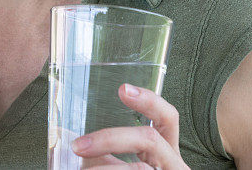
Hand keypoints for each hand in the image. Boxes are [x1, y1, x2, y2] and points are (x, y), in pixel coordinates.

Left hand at [70, 83, 188, 168]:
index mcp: (165, 152)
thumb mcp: (121, 167)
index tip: (122, 88)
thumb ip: (108, 153)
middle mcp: (175, 166)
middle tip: (78, 146)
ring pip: (139, 169)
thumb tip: (76, 143)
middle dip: (111, 138)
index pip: (167, 118)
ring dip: (103, 168)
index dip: (149, 100)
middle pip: (150, 140)